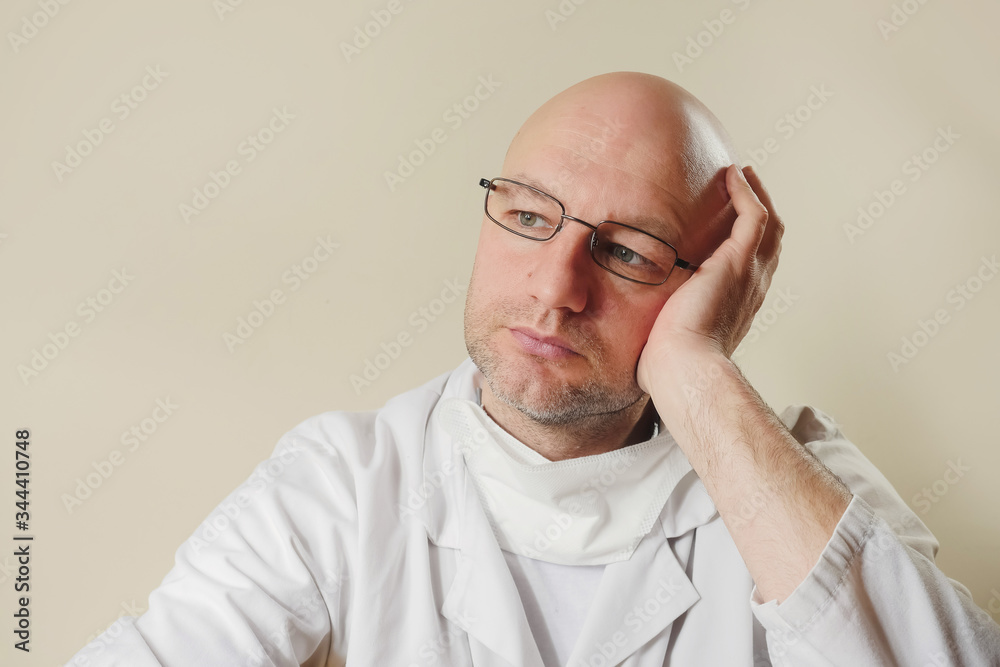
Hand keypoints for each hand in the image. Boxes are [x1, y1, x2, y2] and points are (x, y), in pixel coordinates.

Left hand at [636, 164, 782, 392]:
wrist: (681, 369)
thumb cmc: (666, 365)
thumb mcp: (663, 337)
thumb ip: (654, 322)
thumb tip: (625, 326)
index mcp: (735, 306)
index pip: (750, 266)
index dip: (743, 240)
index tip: (727, 220)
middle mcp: (750, 289)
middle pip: (768, 241)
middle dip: (756, 211)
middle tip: (741, 186)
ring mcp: (748, 275)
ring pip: (767, 225)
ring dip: (755, 195)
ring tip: (739, 174)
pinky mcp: (738, 263)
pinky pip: (754, 217)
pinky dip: (747, 193)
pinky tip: (732, 176)